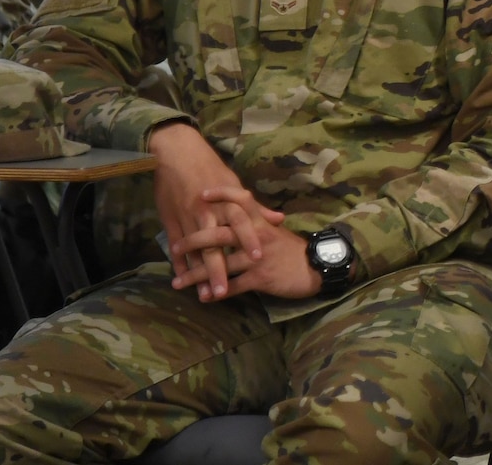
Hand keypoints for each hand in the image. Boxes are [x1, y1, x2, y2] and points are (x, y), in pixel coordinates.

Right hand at [149, 123, 280, 298]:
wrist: (176, 154)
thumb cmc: (210, 168)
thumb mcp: (234, 183)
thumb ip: (254, 207)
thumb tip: (278, 219)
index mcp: (226, 200)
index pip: (240, 222)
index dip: (249, 240)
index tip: (258, 258)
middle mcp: (207, 211)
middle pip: (213, 244)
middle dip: (218, 268)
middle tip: (223, 291)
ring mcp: (186, 218)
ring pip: (193, 251)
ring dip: (198, 273)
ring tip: (204, 295)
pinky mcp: (170, 221)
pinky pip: (176, 246)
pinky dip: (179, 263)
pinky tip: (183, 279)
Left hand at [170, 186, 319, 300]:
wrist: (317, 267)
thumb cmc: (291, 249)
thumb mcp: (275, 230)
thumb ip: (256, 220)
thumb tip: (236, 210)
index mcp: (261, 222)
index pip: (241, 200)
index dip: (222, 195)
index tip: (201, 194)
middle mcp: (257, 237)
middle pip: (220, 234)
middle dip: (193, 241)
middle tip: (174, 248)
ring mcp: (258, 258)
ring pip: (221, 264)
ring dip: (197, 275)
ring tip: (177, 283)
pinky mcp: (261, 278)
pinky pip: (234, 286)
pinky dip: (217, 293)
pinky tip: (204, 298)